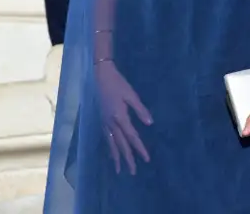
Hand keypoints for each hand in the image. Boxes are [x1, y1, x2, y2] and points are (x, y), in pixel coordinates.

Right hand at [94, 60, 152, 174]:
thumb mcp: (131, 95)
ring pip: (112, 144)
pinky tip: (112, 153)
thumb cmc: (118, 84)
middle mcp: (111, 123)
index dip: (139, 148)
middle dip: (127, 159)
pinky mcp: (101, 120)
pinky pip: (106, 138)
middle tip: (133, 172)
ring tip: (120, 169)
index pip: (132, 137)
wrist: (100, 77)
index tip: (146, 159)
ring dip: (117, 157)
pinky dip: (110, 148)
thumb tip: (150, 123)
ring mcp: (104, 123)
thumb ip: (140, 110)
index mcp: (120, 117)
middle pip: (121, 145)